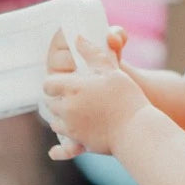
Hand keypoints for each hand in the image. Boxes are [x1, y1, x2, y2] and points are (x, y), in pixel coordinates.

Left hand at [43, 35, 146, 159]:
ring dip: (61, 117)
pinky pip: (62, 147)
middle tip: (71, 96)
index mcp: (72, 88)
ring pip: (55, 122)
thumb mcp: (111, 70)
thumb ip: (92, 53)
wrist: (136, 129)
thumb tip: (78, 38)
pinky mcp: (78, 143)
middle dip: (58, 99)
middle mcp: (67, 108)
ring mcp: (71, 128)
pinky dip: (62, 144)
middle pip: (50, 103)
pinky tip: (60, 145)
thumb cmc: (126, 97)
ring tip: (75, 114)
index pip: (48, 84)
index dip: (54, 83)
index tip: (62, 82)